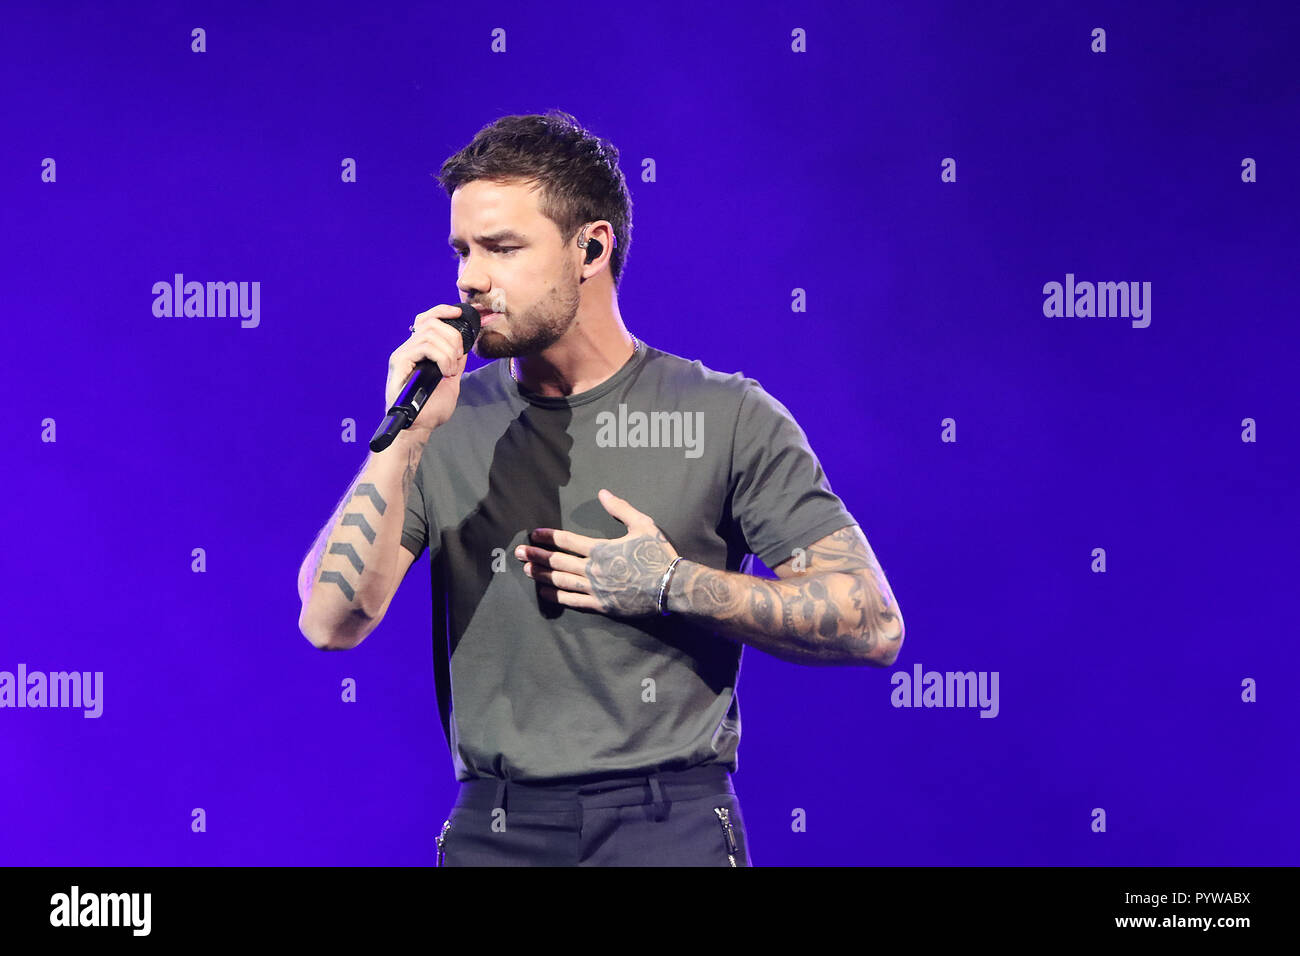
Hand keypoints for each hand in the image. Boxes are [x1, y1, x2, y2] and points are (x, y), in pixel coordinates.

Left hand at [515, 489, 679, 616]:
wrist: (672, 587)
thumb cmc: (659, 555)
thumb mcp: (643, 525)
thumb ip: (621, 509)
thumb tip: (603, 492)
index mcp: (602, 549)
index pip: (567, 541)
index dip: (548, 537)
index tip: (534, 534)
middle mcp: (594, 570)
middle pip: (558, 562)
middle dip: (537, 556)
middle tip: (519, 553)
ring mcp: (596, 589)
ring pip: (561, 582)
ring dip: (542, 575)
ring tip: (527, 569)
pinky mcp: (602, 606)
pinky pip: (573, 601)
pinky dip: (556, 596)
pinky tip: (544, 591)